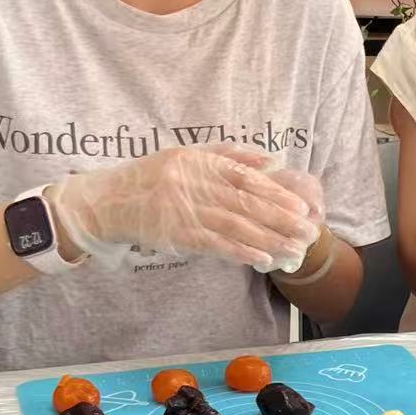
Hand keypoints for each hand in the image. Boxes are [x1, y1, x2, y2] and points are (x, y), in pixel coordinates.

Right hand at [47, 144, 318, 271]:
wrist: (107, 201)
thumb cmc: (151, 179)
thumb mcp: (185, 157)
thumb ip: (228, 156)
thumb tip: (270, 160)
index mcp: (198, 161)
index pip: (244, 177)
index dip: (274, 192)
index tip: (300, 206)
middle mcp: (192, 183)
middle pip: (245, 202)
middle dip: (280, 218)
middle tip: (308, 230)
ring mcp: (184, 209)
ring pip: (234, 225)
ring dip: (268, 239)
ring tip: (294, 249)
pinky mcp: (176, 234)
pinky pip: (214, 244)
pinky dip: (241, 251)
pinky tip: (262, 258)